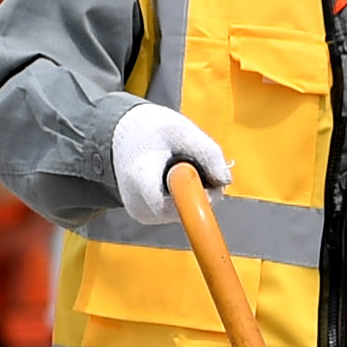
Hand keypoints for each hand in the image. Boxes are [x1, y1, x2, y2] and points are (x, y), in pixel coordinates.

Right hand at [107, 101, 233, 225]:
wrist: (121, 137)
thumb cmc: (148, 130)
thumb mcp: (180, 129)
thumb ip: (207, 152)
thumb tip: (225, 180)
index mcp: (140, 177)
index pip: (169, 204)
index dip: (195, 195)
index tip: (209, 185)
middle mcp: (137, 203)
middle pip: (182, 209)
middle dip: (200, 189)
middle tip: (198, 163)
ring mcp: (141, 213)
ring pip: (182, 212)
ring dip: (192, 192)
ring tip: (180, 166)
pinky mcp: (147, 216)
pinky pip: (176, 212)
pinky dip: (183, 196)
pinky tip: (173, 178)